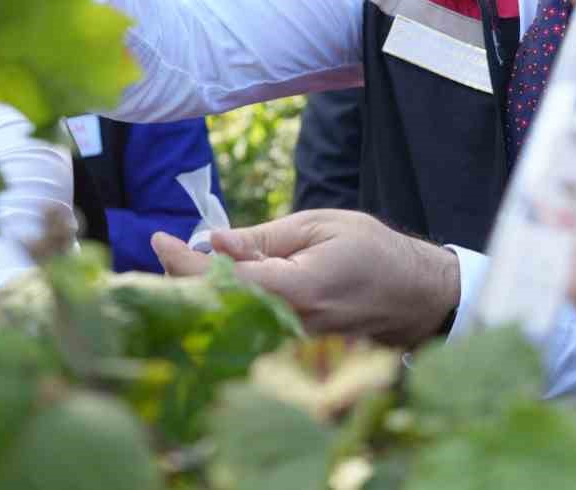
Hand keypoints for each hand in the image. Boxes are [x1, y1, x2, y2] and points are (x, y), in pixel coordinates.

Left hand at [151, 209, 460, 347]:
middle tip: (164, 249)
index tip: (159, 239)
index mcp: (300, 287)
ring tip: (180, 264)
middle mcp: (293, 324)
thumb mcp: (319, 226)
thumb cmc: (372, 250)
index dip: (186, 264)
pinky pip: (250, 329)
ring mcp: (294, 343)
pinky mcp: (296, 350)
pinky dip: (225, 307)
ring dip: (201, 294)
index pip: (227, 281)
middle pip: (220, 307)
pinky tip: (213, 288)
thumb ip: (264, 239)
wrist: (416, 295)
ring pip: (232, 321)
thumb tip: (213, 242)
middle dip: (184, 280)